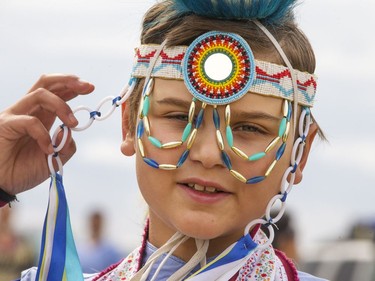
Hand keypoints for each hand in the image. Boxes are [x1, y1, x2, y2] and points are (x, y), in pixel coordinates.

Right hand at [0, 74, 94, 194]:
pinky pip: (29, 121)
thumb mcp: (54, 160)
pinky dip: (44, 134)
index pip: (57, 92)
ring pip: (40, 94)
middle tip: (87, 86)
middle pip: (47, 83)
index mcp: (41, 116)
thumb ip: (66, 146)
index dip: (73, 87)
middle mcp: (28, 111)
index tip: (90, 87)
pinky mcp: (5, 125)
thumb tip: (69, 129)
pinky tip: (49, 149)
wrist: (2, 186)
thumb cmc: (23, 171)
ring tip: (73, 123)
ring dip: (61, 106)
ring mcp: (15, 116)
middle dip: (69, 81)